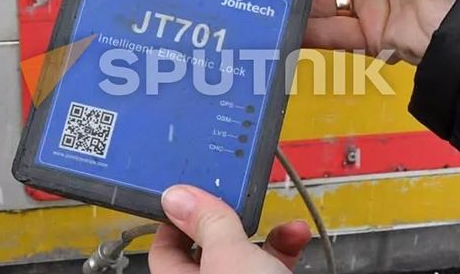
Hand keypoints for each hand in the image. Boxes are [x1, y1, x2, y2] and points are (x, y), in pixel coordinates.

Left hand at [149, 185, 310, 272]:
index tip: (196, 192)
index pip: (164, 246)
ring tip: (281, 222)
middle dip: (231, 220)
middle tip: (242, 201)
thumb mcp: (230, 256)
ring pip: (243, 255)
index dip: (179, 216)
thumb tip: (178, 197)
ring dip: (265, 233)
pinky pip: (268, 267)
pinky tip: (295, 236)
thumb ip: (206, 223)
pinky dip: (282, 248)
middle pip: (208, 247)